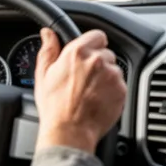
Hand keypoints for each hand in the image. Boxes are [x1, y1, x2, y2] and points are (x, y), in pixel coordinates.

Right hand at [33, 28, 126, 153]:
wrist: (70, 132)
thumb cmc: (54, 107)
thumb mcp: (44, 75)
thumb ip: (49, 50)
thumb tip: (48, 34)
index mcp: (77, 52)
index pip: (97, 35)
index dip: (93, 44)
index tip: (89, 54)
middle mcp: (97, 60)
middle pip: (106, 53)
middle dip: (98, 63)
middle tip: (86, 79)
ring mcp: (111, 75)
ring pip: (114, 69)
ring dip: (106, 77)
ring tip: (91, 92)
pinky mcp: (121, 90)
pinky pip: (120, 84)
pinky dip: (112, 90)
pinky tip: (99, 100)